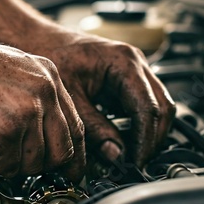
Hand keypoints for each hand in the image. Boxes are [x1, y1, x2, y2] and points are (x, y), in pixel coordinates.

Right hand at [0, 32, 84, 180]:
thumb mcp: (8, 71)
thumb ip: (32, 101)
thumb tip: (43, 136)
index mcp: (47, 75)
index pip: (75, 127)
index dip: (72, 155)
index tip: (69, 171)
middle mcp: (43, 91)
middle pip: (62, 152)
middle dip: (40, 166)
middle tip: (16, 163)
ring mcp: (25, 111)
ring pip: (32, 164)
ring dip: (6, 163)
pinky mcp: (3, 131)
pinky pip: (4, 169)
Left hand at [35, 33, 174, 165]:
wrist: (41, 40)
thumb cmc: (52, 57)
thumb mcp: (71, 98)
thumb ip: (94, 129)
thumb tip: (115, 154)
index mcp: (123, 62)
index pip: (147, 108)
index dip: (144, 140)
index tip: (136, 161)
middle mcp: (135, 62)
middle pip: (162, 107)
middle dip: (152, 139)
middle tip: (137, 162)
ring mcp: (134, 70)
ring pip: (158, 106)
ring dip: (149, 132)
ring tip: (132, 155)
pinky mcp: (128, 79)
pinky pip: (145, 104)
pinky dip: (139, 124)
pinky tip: (126, 140)